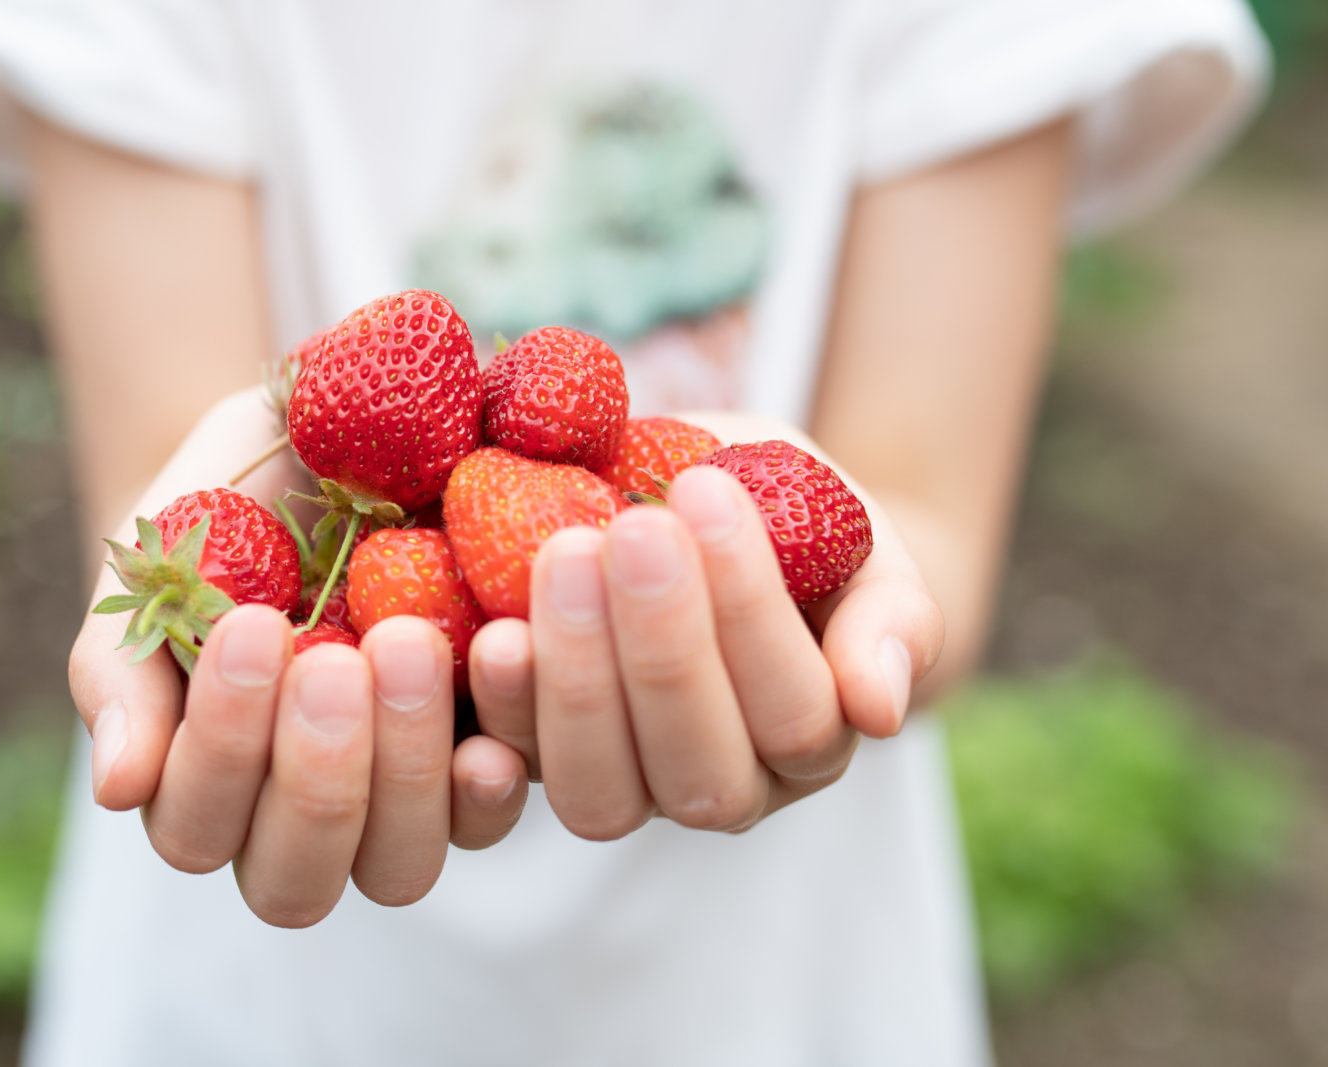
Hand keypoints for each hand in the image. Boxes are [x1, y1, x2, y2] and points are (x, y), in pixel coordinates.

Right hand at [68, 388, 529, 925]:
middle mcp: (299, 825)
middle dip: (316, 778)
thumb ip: (123, 677)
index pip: (199, 828)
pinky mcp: (488, 760)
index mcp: (203, 794)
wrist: (319, 449)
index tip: (252, 626)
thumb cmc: (218, 522)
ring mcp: (400, 806)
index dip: (223, 748)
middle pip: (300, 880)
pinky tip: (500, 663)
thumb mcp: (156, 576)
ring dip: (407, 767)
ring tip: (410, 642)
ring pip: (402, 863)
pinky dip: (503, 747)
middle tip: (333, 662)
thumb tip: (119, 789)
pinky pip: (502, 802)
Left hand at [465, 411, 944, 837]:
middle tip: (631, 529)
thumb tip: (880, 708)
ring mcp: (630, 786)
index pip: (795, 711)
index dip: (751, 611)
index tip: (708, 491)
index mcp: (814, 741)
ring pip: (602, 792)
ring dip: (578, 683)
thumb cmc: (793, 523)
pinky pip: (518, 768)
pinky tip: (492, 633)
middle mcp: (726, 788)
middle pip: (699, 768)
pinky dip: (501, 709)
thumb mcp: (856, 541)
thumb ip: (889, 618)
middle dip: (664, 647)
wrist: (705, 510)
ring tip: (561, 558)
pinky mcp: (541, 762)